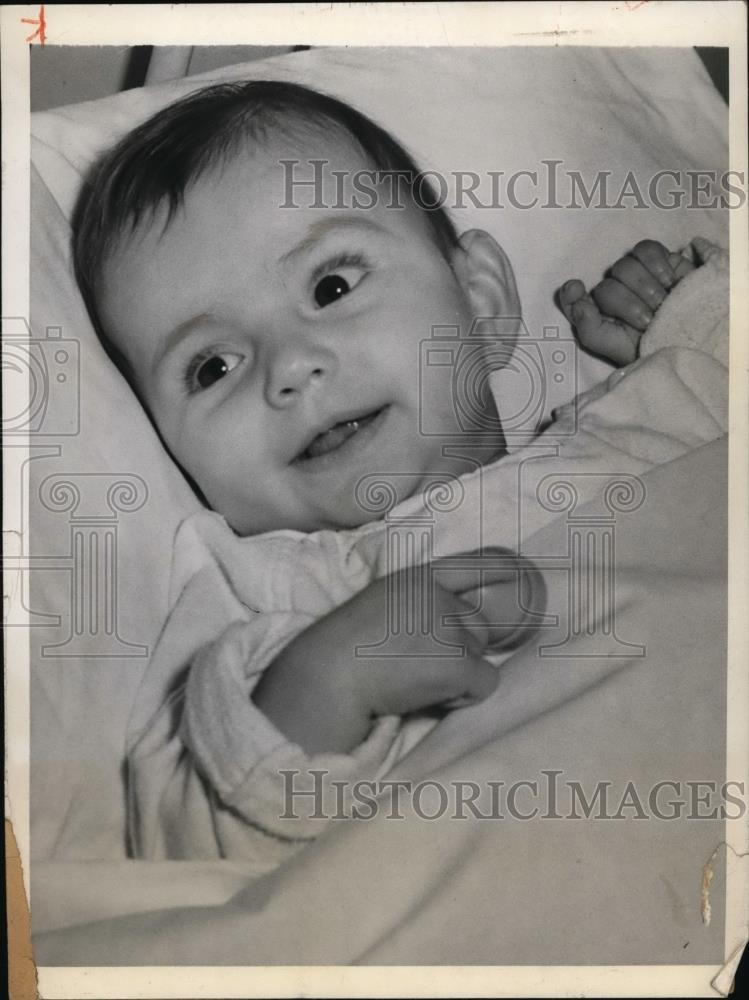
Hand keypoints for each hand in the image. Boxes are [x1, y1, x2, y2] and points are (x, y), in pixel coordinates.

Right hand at [252, 558, 531, 754]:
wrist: (329, 676)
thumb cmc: (344, 650)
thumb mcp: (379, 604)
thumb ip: (415, 604)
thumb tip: (450, 624)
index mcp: (417, 579)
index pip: (473, 564)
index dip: (502, 567)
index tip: (520, 571)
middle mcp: (440, 597)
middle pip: (478, 626)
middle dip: (460, 648)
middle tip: (418, 664)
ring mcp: (451, 628)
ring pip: (480, 656)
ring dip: (457, 673)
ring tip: (415, 680)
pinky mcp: (459, 663)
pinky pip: (485, 684)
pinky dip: (463, 696)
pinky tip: (429, 695)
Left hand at [559, 239, 694, 365]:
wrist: (692, 337)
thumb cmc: (650, 347)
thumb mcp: (614, 347)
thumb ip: (587, 326)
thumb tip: (573, 292)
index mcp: (595, 314)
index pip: (572, 296)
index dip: (573, 294)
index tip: (577, 290)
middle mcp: (611, 292)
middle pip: (606, 286)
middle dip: (628, 306)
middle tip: (648, 320)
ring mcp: (633, 275)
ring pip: (624, 266)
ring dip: (645, 288)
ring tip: (661, 304)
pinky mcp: (657, 260)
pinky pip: (645, 249)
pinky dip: (656, 265)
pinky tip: (668, 281)